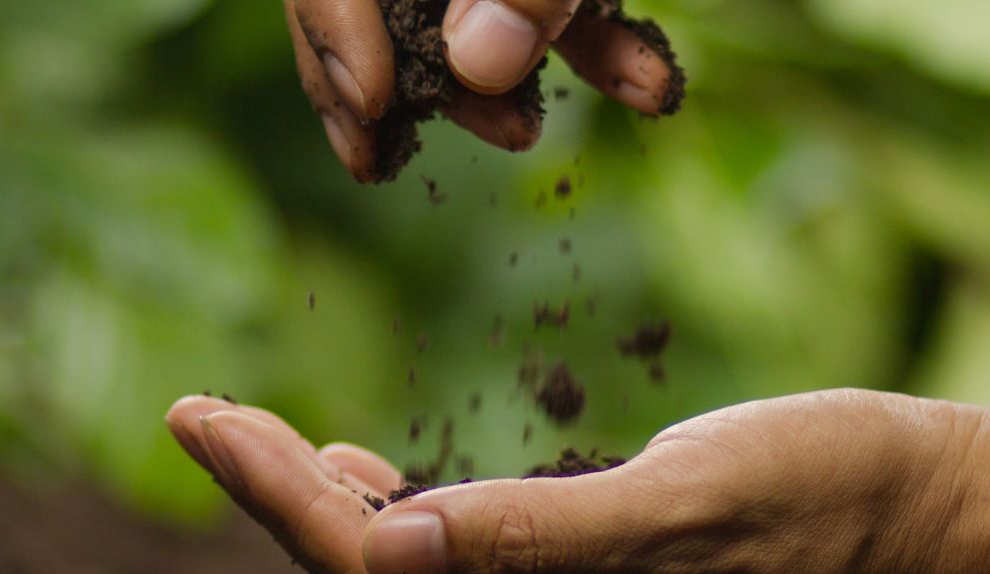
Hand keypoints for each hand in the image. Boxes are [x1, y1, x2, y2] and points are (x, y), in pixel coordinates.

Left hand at [165, 389, 984, 573]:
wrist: (952, 519)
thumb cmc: (838, 492)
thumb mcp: (691, 499)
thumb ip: (537, 535)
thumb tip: (387, 553)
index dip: (278, 501)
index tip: (199, 421)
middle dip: (278, 501)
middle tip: (196, 415)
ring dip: (331, 512)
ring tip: (260, 444)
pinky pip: (472, 568)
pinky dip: (406, 519)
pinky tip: (374, 480)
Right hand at [287, 0, 683, 180]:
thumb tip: (479, 64)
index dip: (334, 38)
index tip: (373, 109)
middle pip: (383, 14)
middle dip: (420, 84)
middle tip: (448, 143)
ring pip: (467, 22)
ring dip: (508, 84)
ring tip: (528, 138)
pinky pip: (558, 8)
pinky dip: (601, 51)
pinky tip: (654, 92)